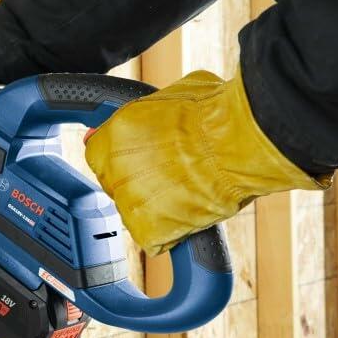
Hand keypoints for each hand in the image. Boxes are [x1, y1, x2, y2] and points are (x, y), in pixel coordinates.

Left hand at [84, 69, 330, 254]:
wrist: (239, 143)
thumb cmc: (215, 115)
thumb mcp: (170, 98)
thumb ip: (145, 113)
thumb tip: (143, 113)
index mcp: (114, 134)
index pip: (98, 153)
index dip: (120, 157)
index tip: (136, 159)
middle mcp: (114, 168)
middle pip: (114, 183)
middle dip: (138, 181)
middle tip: (172, 175)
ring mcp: (129, 201)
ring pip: (133, 212)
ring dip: (154, 207)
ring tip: (187, 191)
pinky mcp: (148, 230)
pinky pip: (152, 239)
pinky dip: (169, 234)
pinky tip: (188, 214)